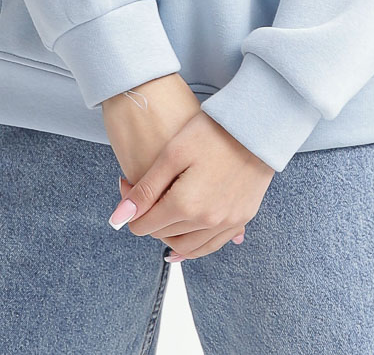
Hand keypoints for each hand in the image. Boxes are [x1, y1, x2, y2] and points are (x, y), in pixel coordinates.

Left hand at [100, 74, 245, 252]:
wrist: (254, 127)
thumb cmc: (209, 132)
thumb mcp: (171, 154)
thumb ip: (145, 190)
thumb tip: (119, 219)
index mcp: (186, 205)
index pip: (144, 226)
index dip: (131, 210)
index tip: (128, 186)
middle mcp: (207, 222)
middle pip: (164, 235)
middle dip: (148, 218)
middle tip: (142, 192)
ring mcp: (228, 224)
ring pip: (188, 247)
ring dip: (169, 235)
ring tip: (161, 211)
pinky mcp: (242, 219)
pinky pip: (212, 245)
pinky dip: (194, 243)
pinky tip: (184, 232)